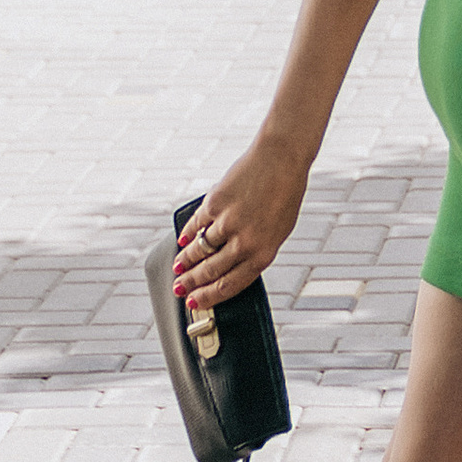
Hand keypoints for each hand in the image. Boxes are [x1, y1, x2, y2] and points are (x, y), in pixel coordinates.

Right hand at [174, 140, 308, 310]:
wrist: (282, 158)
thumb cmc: (284, 195)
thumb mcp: (278, 231)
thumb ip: (254, 250)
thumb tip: (229, 268)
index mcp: (264, 253)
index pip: (230, 285)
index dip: (208, 297)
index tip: (195, 303)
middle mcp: (245, 241)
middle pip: (210, 271)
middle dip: (191, 283)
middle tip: (179, 289)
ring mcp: (228, 222)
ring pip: (199, 250)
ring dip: (185, 261)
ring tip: (177, 267)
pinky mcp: (215, 203)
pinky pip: (196, 225)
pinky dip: (186, 234)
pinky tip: (182, 241)